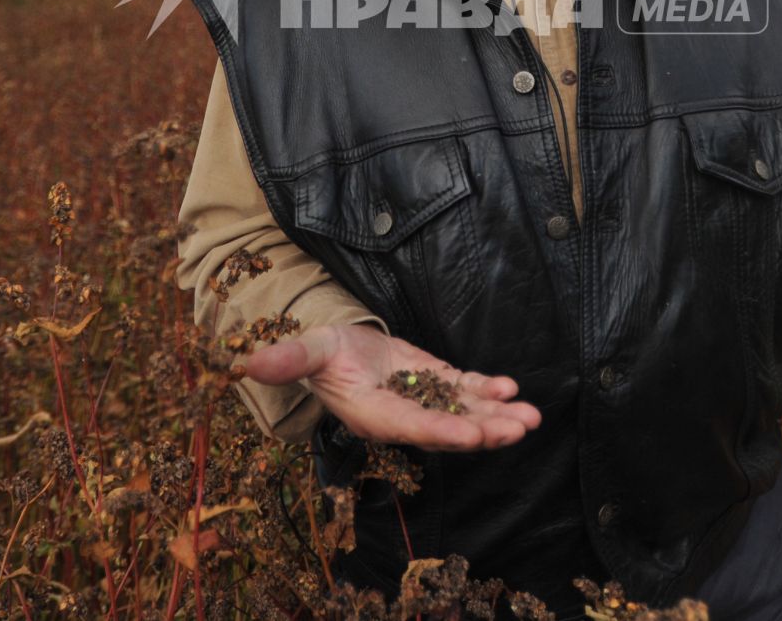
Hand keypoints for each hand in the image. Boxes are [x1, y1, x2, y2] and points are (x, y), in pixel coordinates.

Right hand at [235, 324, 540, 451]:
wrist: (334, 347)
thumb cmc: (319, 350)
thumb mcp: (307, 348)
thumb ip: (288, 357)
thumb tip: (249, 361)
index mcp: (372, 413)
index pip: (410, 426)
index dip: (441, 431)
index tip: (472, 434)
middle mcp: (402, 416)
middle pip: (448, 430)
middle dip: (485, 431)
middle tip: (518, 429)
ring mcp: (423, 401)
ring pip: (466, 414)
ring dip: (499, 416)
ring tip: (532, 417)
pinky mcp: (435, 383)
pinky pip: (466, 393)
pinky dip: (489, 391)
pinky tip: (512, 388)